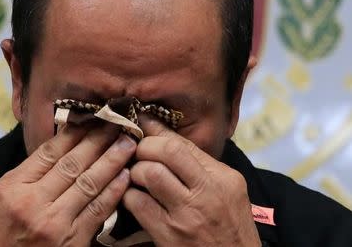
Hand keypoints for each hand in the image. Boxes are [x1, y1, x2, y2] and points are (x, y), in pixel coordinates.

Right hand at [0, 123, 135, 246]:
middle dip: (98, 140)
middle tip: (118, 122)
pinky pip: (98, 210)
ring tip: (128, 143)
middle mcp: (33, 202)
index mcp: (12, 187)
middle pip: (72, 163)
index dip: (75, 133)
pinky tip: (125, 175)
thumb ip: (30, 172)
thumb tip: (64, 143)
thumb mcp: (3, 197)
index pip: (49, 152)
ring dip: (112, 160)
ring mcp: (55, 223)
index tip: (93, 118)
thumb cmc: (2, 233)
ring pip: (89, 183)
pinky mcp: (73, 242)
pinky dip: (113, 191)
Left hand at [123, 118, 260, 246]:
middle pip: (166, 151)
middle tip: (137, 152)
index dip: (157, 131)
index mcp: (223, 177)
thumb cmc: (230, 229)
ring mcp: (187, 214)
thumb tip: (166, 136)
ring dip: (135, 170)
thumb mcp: (227, 192)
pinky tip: (133, 197)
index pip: (184, 144)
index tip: (142, 123)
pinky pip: (138, 203)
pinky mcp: (169, 235)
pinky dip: (129, 195)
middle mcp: (207, 192)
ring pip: (150, 173)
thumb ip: (200, 165)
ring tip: (136, 175)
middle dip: (144, 146)